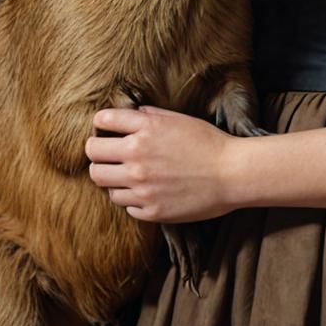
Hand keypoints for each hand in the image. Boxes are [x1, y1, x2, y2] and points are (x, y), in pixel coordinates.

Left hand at [85, 105, 242, 222]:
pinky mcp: (150, 211)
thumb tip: (132, 114)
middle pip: (93, 156)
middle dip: (98, 153)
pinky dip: (131, 198)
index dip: (101, 123)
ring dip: (112, 178)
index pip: (102, 121)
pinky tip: (146, 191)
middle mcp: (137, 157)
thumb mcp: (180, 120)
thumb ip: (152, 116)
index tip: (105, 128)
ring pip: (103, 183)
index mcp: (146, 130)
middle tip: (108, 154)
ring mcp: (141, 187)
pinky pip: (124, 205)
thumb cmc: (209, 142)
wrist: (232, 173)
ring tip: (127, 175)